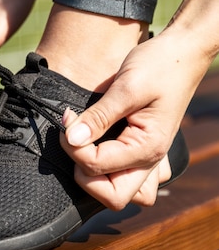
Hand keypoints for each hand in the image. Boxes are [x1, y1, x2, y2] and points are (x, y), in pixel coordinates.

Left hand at [60, 31, 207, 209]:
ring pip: (121, 195)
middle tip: (74, 140)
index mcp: (148, 148)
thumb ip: (98, 116)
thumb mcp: (125, 87)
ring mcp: (149, 160)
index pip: (96, 167)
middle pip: (111, 197)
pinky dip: (111, 173)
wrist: (183, 53)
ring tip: (86, 148)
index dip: (73, 147)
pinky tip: (101, 148)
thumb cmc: (160, 65)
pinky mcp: (142, 152)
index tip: (67, 120)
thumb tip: (72, 139)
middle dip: (84, 174)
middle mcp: (151, 161)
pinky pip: (129, 181)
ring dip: (98, 179)